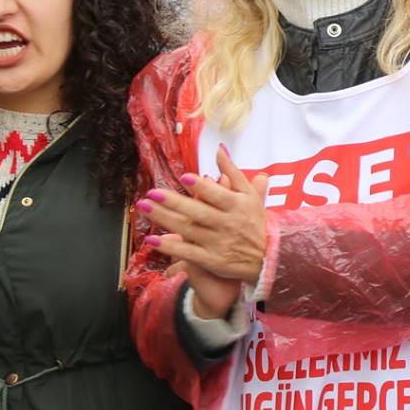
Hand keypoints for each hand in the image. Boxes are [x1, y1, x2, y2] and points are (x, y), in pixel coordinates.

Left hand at [141, 147, 268, 293]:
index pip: (217, 195)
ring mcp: (218, 243)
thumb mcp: (250, 195)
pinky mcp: (211, 260)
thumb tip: (219, 149)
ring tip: (144, 208)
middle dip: (174, 202)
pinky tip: (152, 240)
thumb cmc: (254, 222)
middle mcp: (227, 224)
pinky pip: (187, 253)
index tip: (184, 177)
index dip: (201, 187)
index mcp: (237, 205)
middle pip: (197, 212)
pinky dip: (170, 247)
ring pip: (188, 230)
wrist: (265, 258)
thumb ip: (233, 172)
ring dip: (164, 219)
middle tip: (152, 193)